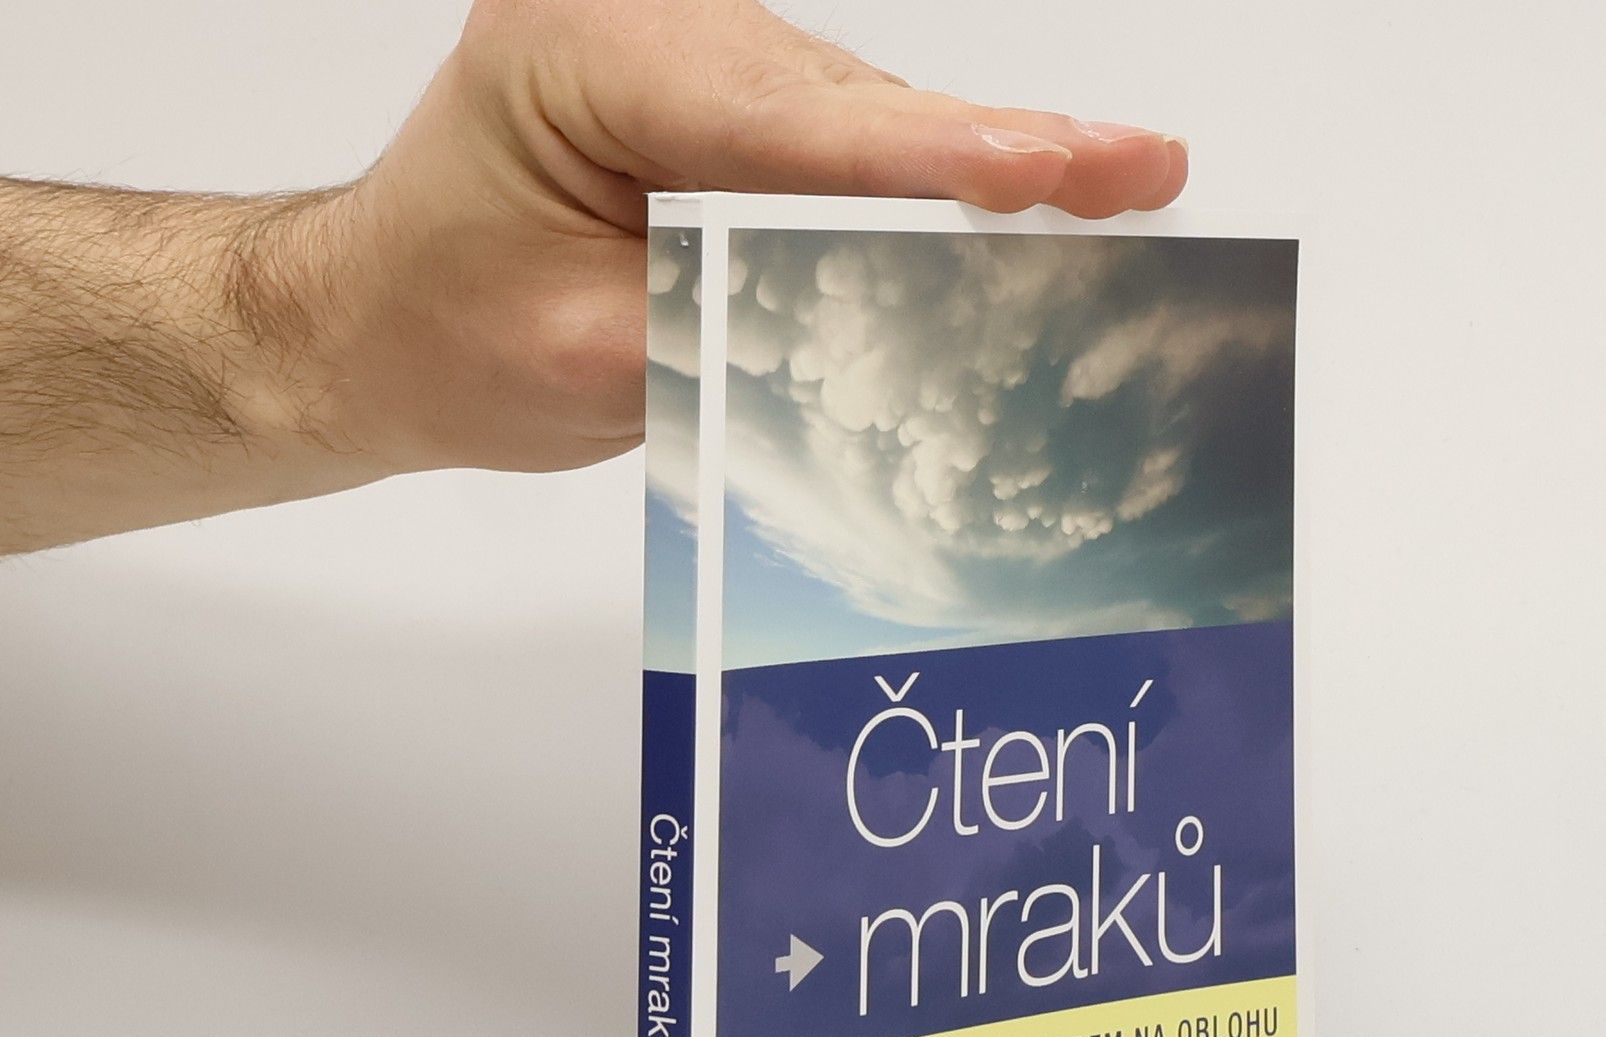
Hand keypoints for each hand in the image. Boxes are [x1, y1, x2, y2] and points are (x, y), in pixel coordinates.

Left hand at [306, 0, 1187, 475]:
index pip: (779, 119)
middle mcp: (648, 26)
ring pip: (866, 122)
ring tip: (1115, 192)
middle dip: (992, 153)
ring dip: (976, 177)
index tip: (1042, 172)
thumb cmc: (449, 331)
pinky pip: (853, 147)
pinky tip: (1028, 206)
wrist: (392, 321)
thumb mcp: (583, 358)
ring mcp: (698, 57)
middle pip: (847, 105)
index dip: (922, 159)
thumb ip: (722, 338)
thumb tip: (867, 340)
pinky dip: (929, 195)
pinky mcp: (734, 105)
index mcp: (579, 53)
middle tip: (1138, 169)